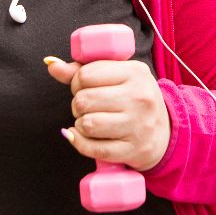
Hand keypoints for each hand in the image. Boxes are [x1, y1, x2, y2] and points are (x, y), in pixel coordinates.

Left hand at [45, 56, 169, 171]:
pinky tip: (85, 137)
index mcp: (135, 72)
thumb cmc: (133, 99)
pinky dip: (81, 143)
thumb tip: (50, 64)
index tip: (84, 87)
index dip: (77, 82)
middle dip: (78, 104)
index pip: (86, 74)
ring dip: (80, 124)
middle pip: (83, 100)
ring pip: (87, 124)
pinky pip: (93, 149)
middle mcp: (139, 97)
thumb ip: (82, 69)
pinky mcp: (133, 150)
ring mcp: (138, 125)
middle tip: (87, 106)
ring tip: (89, 121)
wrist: (165, 133)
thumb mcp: (117, 76)